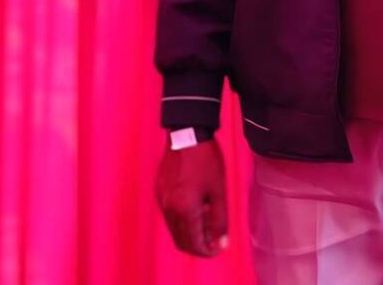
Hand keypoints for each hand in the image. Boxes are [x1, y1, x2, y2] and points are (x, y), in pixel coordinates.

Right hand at [155, 136, 228, 256]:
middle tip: (213, 239)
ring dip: (189, 231)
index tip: (218, 248)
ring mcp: (162, 199)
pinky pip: (169, 213)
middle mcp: (168, 208)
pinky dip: (182, 218)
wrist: (187, 132)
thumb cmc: (206, 159)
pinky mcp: (160, 190)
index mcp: (184, 210)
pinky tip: (196, 207)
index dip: (207, 251)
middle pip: (181, 240)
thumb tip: (222, 242)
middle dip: (197, 244)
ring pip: (174, 228)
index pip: (193, 244)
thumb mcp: (219, 189)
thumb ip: (220, 219)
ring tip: (207, 221)